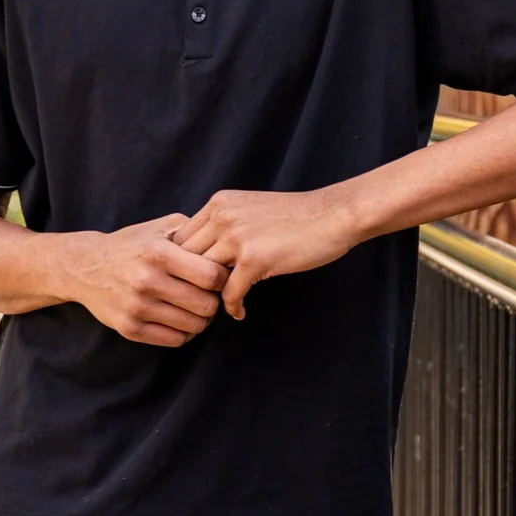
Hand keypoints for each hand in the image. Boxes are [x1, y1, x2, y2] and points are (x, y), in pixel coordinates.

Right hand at [63, 215, 228, 348]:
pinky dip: (185, 332)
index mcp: (159, 254)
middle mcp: (147, 281)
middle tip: (210, 296)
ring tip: (196, 308)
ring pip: (194, 326)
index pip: (211, 276)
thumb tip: (226, 244)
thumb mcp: (159, 228)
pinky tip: (181, 319)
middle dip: (215, 301)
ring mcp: (137, 308)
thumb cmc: (131, 246)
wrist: (85, 267)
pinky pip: (175, 340)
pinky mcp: (130, 328)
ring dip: (202, 319)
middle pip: (206, 305)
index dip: (223, 279)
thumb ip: (193, 230)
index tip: (219, 277)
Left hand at [171, 188, 354, 318]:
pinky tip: (240, 311)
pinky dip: (233, 307)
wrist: (333, 215)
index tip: (191, 280)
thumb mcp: (250, 208)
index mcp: (219, 203)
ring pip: (203, 276)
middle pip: (185, 258)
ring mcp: (236, 237)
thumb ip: (225, 224)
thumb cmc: (297, 216)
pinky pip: (229, 293)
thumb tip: (205, 252)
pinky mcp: (254, 259)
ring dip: (209, 296)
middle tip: (200, 299)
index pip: (182, 237)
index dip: (182, 262)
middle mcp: (222, 217)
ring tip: (217, 308)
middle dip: (190, 281)